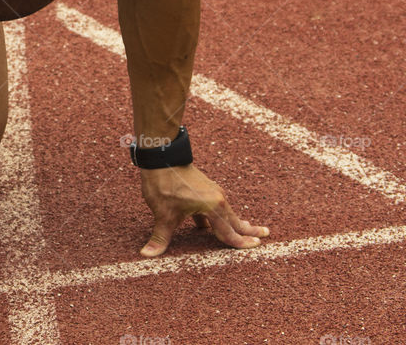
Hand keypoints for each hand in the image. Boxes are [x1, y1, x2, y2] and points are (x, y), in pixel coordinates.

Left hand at [139, 164, 268, 256]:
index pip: (229, 232)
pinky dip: (221, 215)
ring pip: (227, 212)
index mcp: (213, 207)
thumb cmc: (163, 185)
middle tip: (266, 235)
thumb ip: (159, 237)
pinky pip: (217, 206)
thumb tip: (147, 255)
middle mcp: (218, 199)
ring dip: (236, 222)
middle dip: (249, 230)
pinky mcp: (206, 188)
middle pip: (235, 220)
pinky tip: (213, 222)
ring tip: (248, 228)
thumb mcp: (163, 214)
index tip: (255, 247)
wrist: (161, 157)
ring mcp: (213, 192)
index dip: (240, 243)